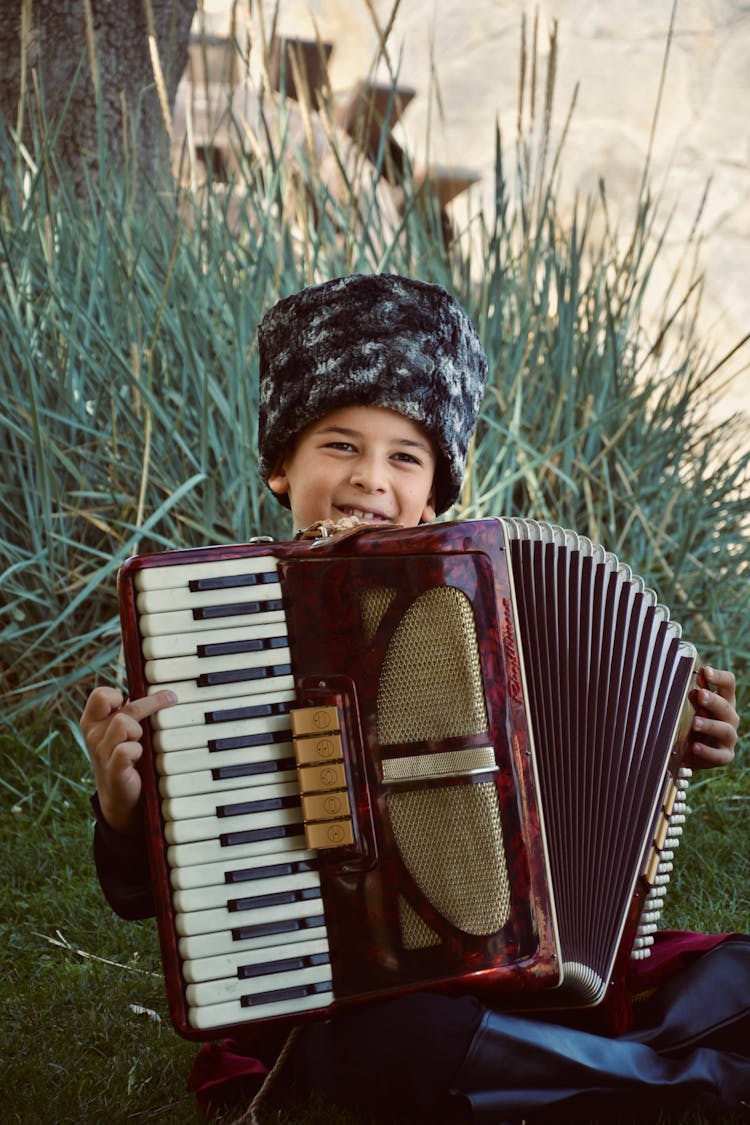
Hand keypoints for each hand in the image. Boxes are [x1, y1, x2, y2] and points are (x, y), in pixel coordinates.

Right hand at [80, 686, 175, 834]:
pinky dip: (136, 751)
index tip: (133, 698)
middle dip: (152, 702)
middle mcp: (93, 735)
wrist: (120, 797)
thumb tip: (161, 689)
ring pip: (123, 723)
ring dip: (139, 730)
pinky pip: (125, 749)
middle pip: (123, 707)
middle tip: (171, 698)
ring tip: (141, 742)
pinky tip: (139, 757)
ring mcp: (101, 753)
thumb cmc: (125, 757)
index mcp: (92, 722)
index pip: (100, 694)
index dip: (118, 693)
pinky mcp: (113, 769)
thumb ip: (130, 711)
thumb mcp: (122, 731)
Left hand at [686, 667, 738, 768]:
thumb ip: (694, 695)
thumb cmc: (694, 721)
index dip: (719, 677)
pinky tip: (694, 746)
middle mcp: (730, 717)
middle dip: (713, 700)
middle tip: (700, 695)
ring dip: (710, 725)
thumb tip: (689, 682)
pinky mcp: (724, 755)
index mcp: (724, 700)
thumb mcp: (693, 707)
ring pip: (725, 730)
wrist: (692, 751)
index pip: (728, 684)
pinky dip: (707, 751)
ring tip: (694, 722)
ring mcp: (729, 738)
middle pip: (726, 706)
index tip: (705, 671)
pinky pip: (718, 755)